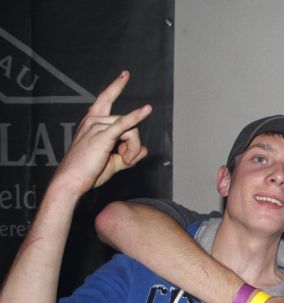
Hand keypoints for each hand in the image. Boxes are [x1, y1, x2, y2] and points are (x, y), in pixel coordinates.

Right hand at [54, 71, 150, 196]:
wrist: (71, 181)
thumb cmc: (87, 172)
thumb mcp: (112, 162)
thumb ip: (129, 154)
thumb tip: (144, 149)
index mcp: (92, 123)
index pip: (105, 99)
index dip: (116, 86)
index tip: (125, 75)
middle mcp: (93, 120)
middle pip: (129, 124)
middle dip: (132, 144)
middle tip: (126, 160)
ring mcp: (97, 126)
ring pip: (131, 131)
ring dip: (131, 149)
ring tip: (123, 161)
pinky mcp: (103, 136)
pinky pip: (125, 124)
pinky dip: (137, 117)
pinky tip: (147, 109)